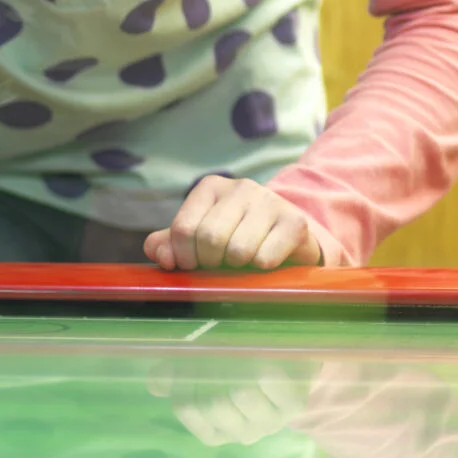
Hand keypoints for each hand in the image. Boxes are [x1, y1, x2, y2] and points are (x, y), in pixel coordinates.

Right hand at [145, 353, 318, 446]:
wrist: (283, 359)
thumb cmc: (235, 366)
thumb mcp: (198, 370)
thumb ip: (173, 377)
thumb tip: (155, 384)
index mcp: (216, 431)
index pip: (186, 409)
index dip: (186, 382)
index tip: (194, 366)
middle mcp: (242, 433)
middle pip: (212, 404)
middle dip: (212, 372)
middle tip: (220, 356)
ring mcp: (270, 422)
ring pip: (241, 394)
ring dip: (238, 367)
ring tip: (242, 358)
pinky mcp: (293, 406)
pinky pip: (270, 382)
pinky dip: (265, 367)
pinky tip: (265, 361)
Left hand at [146, 175, 322, 270]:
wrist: (288, 240)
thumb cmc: (235, 239)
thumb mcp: (197, 239)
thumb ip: (170, 244)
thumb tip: (163, 258)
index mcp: (210, 187)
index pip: (183, 228)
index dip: (184, 257)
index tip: (193, 265)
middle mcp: (240, 187)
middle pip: (209, 238)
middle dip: (211, 262)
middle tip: (220, 265)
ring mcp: (269, 201)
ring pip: (238, 250)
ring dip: (237, 267)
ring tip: (243, 261)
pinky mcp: (294, 222)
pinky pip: (264, 259)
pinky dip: (260, 270)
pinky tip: (265, 261)